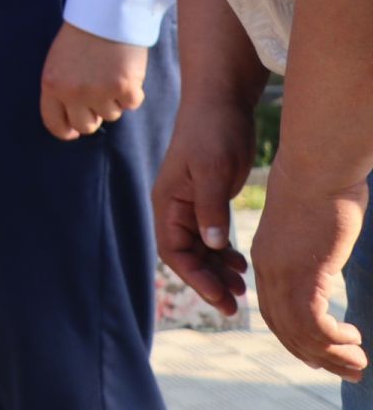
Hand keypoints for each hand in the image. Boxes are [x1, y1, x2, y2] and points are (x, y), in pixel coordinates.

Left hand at [40, 22, 146, 139]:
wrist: (107, 11)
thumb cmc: (82, 35)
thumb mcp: (59, 61)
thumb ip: (62, 88)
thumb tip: (72, 121)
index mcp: (51, 84)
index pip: (54, 123)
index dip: (66, 130)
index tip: (74, 131)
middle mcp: (72, 92)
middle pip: (85, 126)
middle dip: (93, 115)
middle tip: (99, 95)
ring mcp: (99, 91)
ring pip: (111, 115)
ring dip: (114, 99)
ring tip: (111, 72)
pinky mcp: (124, 87)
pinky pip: (132, 104)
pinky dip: (133, 91)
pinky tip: (127, 71)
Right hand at [152, 95, 255, 315]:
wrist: (221, 103)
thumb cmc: (213, 132)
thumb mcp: (213, 170)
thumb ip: (211, 209)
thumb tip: (212, 246)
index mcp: (167, 202)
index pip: (173, 251)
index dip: (195, 277)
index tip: (220, 297)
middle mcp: (174, 207)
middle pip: (186, 256)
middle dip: (208, 282)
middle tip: (235, 306)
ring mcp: (190, 204)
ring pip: (200, 249)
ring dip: (217, 271)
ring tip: (242, 289)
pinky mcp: (208, 199)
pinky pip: (211, 236)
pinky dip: (224, 253)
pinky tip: (241, 263)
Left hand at [253, 163, 369, 379]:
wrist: (318, 164)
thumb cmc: (323, 187)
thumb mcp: (312, 228)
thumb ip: (313, 253)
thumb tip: (325, 262)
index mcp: (267, 257)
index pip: (276, 311)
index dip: (297, 338)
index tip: (321, 355)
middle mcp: (268, 269)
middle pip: (285, 328)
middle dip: (316, 355)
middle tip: (349, 370)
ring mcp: (283, 273)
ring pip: (301, 333)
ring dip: (331, 355)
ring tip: (358, 364)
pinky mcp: (303, 273)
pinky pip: (314, 324)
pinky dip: (333, 340)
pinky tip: (354, 338)